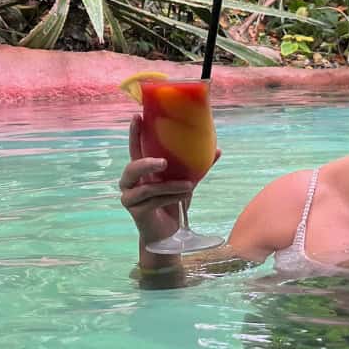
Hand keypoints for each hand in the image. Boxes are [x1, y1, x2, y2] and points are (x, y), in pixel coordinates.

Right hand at [119, 114, 220, 244]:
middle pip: (131, 167)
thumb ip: (197, 166)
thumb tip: (218, 149)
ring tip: (189, 186)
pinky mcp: (136, 212)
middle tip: (164, 162)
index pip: (135, 147)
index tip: (137, 115)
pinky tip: (183, 198)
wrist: (169, 233)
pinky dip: (170, 198)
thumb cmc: (174, 202)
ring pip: (147, 187)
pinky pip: (153, 201)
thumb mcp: (187, 181)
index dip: (135, 132)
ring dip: (169, 186)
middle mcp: (131, 182)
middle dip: (146, 163)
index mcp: (141, 170)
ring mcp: (130, 197)